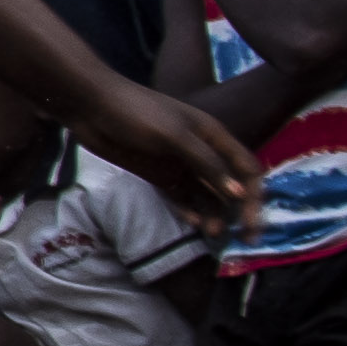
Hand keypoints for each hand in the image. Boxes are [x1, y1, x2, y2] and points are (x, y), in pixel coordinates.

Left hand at [74, 69, 266, 226]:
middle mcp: (203, 153)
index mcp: (214, 136)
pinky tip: (195, 224)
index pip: (247, 170)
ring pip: (207, 195)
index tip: (253, 220)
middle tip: (244, 239)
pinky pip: (182, 197)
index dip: (255, 195)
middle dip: (241, 212)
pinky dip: (190, 211)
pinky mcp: (159, 175)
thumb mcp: (174, 135)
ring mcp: (181, 165)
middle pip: (231, 186)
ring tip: (213, 235)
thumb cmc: (135, 111)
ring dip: (215, 215)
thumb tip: (240, 194)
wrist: (91, 106)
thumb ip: (206, 163)